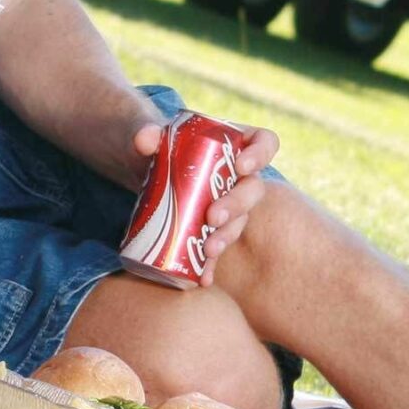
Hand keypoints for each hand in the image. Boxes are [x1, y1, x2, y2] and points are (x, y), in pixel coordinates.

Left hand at [132, 115, 279, 285]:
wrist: (143, 169)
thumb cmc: (156, 144)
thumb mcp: (149, 134)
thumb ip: (146, 132)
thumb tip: (144, 139)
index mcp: (235, 142)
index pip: (264, 142)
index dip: (261, 153)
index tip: (241, 166)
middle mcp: (239, 174)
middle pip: (253, 188)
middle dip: (237, 205)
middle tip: (213, 216)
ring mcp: (229, 202)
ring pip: (240, 220)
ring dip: (227, 236)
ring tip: (208, 250)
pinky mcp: (213, 227)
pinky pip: (218, 244)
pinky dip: (212, 263)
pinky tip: (203, 276)